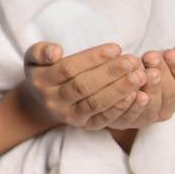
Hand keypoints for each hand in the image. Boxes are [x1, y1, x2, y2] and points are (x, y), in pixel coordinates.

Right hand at [22, 42, 156, 130]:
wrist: (43, 102)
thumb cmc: (44, 71)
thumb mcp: (34, 57)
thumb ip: (41, 50)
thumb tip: (56, 51)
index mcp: (41, 81)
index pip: (68, 68)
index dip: (93, 58)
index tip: (116, 48)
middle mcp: (53, 101)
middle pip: (84, 87)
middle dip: (111, 73)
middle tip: (133, 61)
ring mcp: (69, 116)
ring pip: (96, 104)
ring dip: (120, 90)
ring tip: (140, 76)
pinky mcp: (85, 126)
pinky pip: (105, 118)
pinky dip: (122, 107)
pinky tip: (138, 95)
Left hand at [107, 43, 174, 129]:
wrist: (120, 92)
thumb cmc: (145, 71)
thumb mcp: (163, 62)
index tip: (171, 52)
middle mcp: (167, 107)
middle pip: (170, 92)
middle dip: (162, 73)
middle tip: (151, 56)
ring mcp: (149, 117)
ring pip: (153, 105)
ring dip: (150, 88)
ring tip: (143, 73)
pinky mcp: (128, 122)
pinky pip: (132, 116)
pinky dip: (133, 105)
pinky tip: (130, 93)